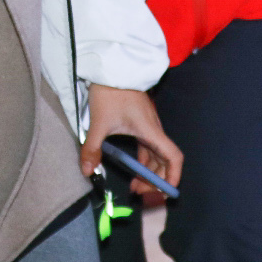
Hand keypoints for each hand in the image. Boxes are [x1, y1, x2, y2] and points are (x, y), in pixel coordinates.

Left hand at [80, 84, 183, 199]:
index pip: (173, 157)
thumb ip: (92, 148)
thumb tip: (87, 171)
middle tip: (139, 193)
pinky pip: (147, 147)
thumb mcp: (99, 123)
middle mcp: (154, 130)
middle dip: (156, 180)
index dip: (173, 176)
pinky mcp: (140, 123)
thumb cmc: (110, 93)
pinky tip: (131, 167)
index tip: (164, 192)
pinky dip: (143, 160)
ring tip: (134, 186)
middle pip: (165, 161)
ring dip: (148, 172)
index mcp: (151, 131)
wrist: (111, 68)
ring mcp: (148, 127)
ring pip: (156, 155)